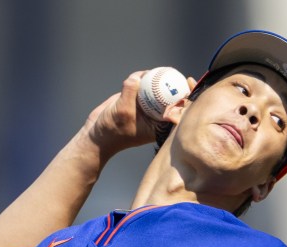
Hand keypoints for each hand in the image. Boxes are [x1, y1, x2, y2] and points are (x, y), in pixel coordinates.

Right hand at [79, 70, 194, 160]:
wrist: (97, 134)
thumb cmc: (112, 130)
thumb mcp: (123, 111)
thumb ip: (131, 92)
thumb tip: (139, 76)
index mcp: (161, 126)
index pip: (181, 110)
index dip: (189, 97)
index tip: (189, 83)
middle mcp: (157, 117)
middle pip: (173, 99)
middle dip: (178, 85)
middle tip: (179, 75)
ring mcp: (148, 109)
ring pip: (159, 91)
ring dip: (159, 80)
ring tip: (156, 72)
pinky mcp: (137, 101)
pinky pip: (145, 86)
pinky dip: (144, 79)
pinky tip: (141, 76)